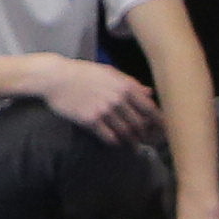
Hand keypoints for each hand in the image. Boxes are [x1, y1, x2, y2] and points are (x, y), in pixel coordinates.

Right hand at [35, 55, 162, 140]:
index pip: (150, 109)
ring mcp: (104, 109)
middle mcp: (118, 98)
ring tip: (133, 145)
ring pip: (126, 132)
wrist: (55, 77)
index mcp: (126, 86)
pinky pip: (109, 136)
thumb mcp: (109, 73)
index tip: (163, 130)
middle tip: (146, 140)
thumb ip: (130, 83)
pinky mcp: (90, 120)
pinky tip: (116, 142)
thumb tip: (149, 93)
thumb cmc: (83, 73)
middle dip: (144, 134)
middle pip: (139, 124)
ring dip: (131, 140)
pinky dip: (115, 141)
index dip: (159, 122)